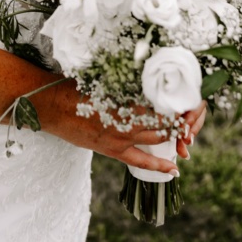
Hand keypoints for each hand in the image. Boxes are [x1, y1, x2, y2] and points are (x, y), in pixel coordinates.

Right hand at [33, 81, 198, 172]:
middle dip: (180, 122)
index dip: (175, 105)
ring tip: (187, 140)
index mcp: (122, 96)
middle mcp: (125, 118)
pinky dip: (159, 165)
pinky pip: (142, 161)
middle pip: (163, 122)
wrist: (49, 105)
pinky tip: (174, 169)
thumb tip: (137, 71)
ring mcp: (120, 136)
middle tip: (193, 119)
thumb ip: (118, 79)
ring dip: (174, 139)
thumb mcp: (97, 77)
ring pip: (157, 140)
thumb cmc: (70, 86)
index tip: (188, 101)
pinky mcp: (112, 149)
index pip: (158, 103)